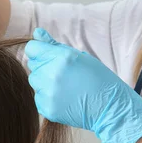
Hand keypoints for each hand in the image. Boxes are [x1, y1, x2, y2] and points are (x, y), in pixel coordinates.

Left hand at [25, 28, 141, 142]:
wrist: (110, 108)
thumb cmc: (98, 78)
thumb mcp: (80, 56)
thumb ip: (55, 46)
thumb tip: (37, 33)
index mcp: (62, 58)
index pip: (32, 49)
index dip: (39, 51)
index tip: (48, 56)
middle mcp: (52, 74)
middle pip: (33, 65)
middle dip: (44, 67)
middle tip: (64, 74)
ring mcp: (48, 93)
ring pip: (34, 82)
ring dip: (44, 82)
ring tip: (65, 86)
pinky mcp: (47, 108)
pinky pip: (38, 97)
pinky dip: (48, 97)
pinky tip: (65, 98)